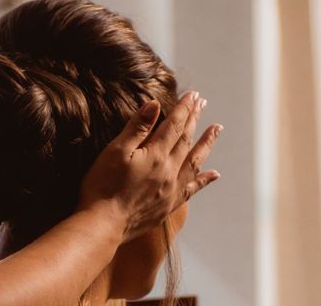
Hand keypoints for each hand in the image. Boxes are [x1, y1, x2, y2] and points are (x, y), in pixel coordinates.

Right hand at [78, 92, 220, 241]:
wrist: (103, 224)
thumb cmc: (103, 185)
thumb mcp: (116, 151)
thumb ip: (137, 128)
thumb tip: (155, 105)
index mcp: (156, 155)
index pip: (174, 125)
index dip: (184, 108)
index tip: (193, 94)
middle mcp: (169, 171)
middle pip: (186, 139)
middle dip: (195, 118)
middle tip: (203, 102)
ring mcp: (171, 189)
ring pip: (194, 161)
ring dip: (206, 143)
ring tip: (217, 129)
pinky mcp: (169, 205)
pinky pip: (192, 189)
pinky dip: (204, 179)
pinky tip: (214, 174)